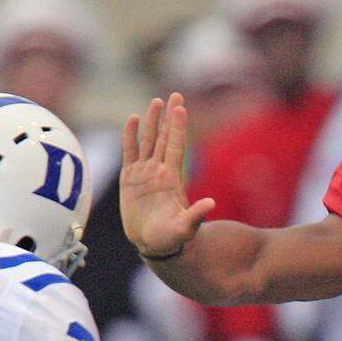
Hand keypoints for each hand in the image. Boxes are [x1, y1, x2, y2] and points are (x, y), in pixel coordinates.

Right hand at [120, 93, 215, 258]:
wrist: (153, 244)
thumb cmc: (171, 237)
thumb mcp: (185, 228)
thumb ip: (196, 215)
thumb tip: (212, 203)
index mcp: (172, 178)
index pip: (176, 147)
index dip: (178, 128)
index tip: (181, 108)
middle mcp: (159, 171)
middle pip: (164, 138)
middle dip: (169, 118)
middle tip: (175, 96)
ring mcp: (144, 173)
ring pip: (148, 141)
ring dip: (151, 122)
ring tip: (156, 102)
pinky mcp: (129, 178)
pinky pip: (129, 153)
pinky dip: (130, 136)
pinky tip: (132, 120)